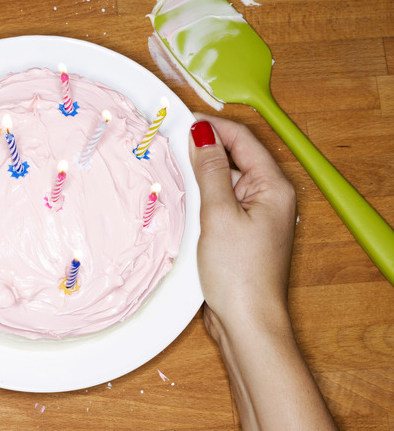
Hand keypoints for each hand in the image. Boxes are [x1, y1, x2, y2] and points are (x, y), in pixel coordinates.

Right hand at [189, 113, 295, 332]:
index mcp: (273, 186)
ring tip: (170, 169)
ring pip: (223, 180)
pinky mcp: (240, 232)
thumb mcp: (219, 213)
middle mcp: (268, 197)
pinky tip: (182, 198)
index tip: (180, 120)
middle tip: (168, 143)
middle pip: (233, 158)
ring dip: (200, 174)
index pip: (242, 140)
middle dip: (203, 148)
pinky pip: (220, 202)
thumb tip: (202, 133)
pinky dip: (201, 196)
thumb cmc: (238, 272)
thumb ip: (210, 170)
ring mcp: (255, 215)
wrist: (246, 321)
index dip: (212, 126)